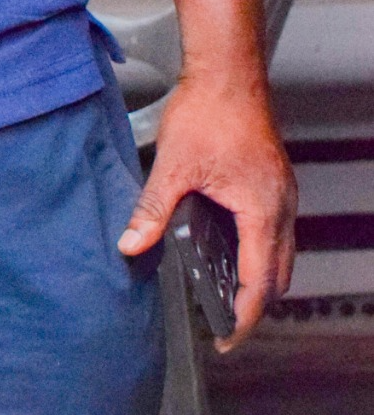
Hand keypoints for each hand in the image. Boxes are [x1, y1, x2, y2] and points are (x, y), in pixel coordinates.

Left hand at [116, 71, 295, 350]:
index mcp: (261, 211)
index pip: (259, 283)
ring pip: (282, 255)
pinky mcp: (275, 183)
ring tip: (226, 296)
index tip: (226, 342)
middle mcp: (281, 207)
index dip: (243, 319)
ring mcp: (282, 194)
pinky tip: (230, 250)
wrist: (228, 72)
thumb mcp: (173, 167)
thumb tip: (131, 245)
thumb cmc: (209, 112)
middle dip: (254, 306)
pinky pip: (276, 232)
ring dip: (259, 280)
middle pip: (279, 276)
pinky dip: (259, 252)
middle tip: (224, 327)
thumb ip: (152, 211)